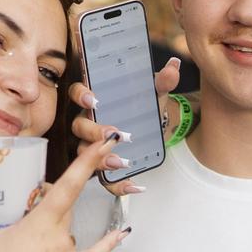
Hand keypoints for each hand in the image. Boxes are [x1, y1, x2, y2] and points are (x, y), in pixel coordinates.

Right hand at [0, 131, 132, 251]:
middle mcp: (62, 238)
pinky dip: (108, 242)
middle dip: (49, 194)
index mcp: (41, 226)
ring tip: (26, 230)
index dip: (88, 160)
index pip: (69, 185)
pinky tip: (123, 232)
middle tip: (24, 198)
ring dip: (54, 222)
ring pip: (68, 227)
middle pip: (63, 203)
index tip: (107, 139)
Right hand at [66, 57, 181, 195]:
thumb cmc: (145, 105)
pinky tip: (134, 185)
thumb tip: (173, 66)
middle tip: (113, 134)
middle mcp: (89, 122)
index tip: (93, 99)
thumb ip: (163, 80)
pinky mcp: (104, 164)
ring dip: (101, 159)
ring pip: (85, 154)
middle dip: (94, 131)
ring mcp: (93, 145)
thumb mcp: (155, 93)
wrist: (155, 126)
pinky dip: (117, 184)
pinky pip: (103, 178)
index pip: (78, 93)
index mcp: (96, 99)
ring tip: (121, 162)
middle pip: (79, 126)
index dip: (81, 95)